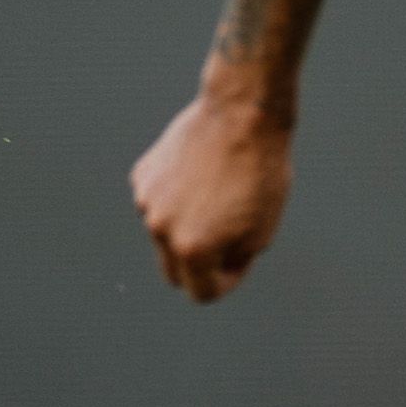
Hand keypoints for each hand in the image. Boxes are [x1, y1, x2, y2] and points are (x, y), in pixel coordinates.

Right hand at [132, 71, 293, 300]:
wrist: (243, 113)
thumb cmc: (260, 171)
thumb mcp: (263, 228)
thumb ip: (235, 259)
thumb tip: (214, 270)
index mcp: (193, 249)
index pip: (203, 293)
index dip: (228, 281)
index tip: (241, 259)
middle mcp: (161, 230)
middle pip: (175, 272)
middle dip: (200, 265)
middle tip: (228, 238)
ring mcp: (146, 202)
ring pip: (165, 234)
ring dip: (188, 226)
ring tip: (219, 191)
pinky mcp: (142, 177)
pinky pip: (158, 202)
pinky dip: (176, 197)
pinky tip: (200, 171)